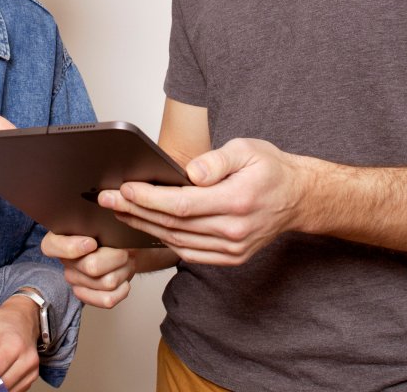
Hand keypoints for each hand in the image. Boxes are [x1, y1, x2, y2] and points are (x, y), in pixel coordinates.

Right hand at [41, 233, 137, 308]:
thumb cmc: (110, 233)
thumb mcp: (104, 223)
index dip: (72, 248)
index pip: (51, 246)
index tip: (91, 243)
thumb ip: (96, 224)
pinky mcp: (87, 296)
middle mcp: (65, 261)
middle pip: (92, 266)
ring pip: (107, 282)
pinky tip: (123, 281)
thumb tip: (97, 236)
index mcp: (60, 238)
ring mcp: (75, 280)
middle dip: (116, 257)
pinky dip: (122, 291)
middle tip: (123, 251)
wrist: (123, 249)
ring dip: (123, 271)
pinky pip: (107, 300)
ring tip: (124, 263)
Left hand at [104, 137, 310, 264]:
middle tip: (107, 199)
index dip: (149, 198)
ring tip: (119, 211)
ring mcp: (232, 249)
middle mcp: (234, 230)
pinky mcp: (230, 258)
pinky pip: (190, 253)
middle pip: (174, 224)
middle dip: (136, 211)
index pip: (182, 204)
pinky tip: (147, 226)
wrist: (298, 198)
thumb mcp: (247, 149)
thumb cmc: (270, 168)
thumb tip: (191, 173)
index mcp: (237, 201)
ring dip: (145, 227)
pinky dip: (165, 240)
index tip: (124, 189)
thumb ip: (217, 160)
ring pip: (178, 241)